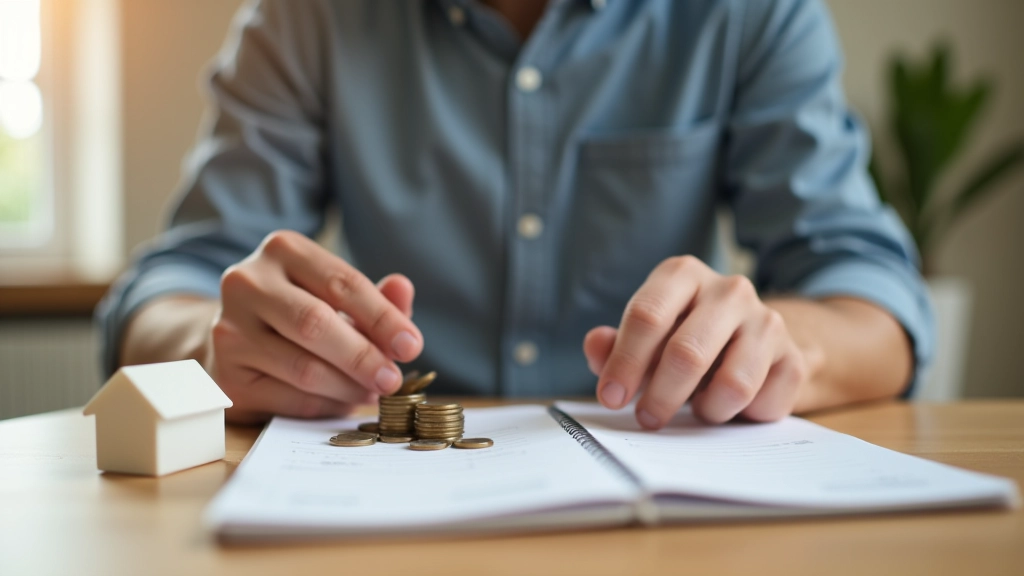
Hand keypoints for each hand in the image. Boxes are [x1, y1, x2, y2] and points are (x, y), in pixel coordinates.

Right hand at [205, 230, 423, 423]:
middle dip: (363, 356)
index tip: (411, 345)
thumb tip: (402, 289)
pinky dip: (325, 405)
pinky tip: (342, 401)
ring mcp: (229, 330)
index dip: (382, 317)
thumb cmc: (301, 311)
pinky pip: (289, 399)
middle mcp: (247, 283)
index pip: (341, 283)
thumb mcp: (338, 296)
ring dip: (348, 387)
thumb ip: (375, 297)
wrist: (237, 338)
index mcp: (283, 250)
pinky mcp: (226, 376)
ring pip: (303, 367)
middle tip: (392, 379)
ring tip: (373, 392)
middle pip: (315, 323)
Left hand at [583, 256, 808, 427]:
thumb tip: (596, 347)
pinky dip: (739, 416)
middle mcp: (729, 290)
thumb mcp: (643, 340)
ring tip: (696, 406)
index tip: (611, 398)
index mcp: (682, 275)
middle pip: (687, 352)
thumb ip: (614, 346)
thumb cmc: (681, 339)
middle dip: (660, 396)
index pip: (647, 316)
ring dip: (706, 410)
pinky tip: (728, 404)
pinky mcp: (792, 357)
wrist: (751, 344)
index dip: (624, 363)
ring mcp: (767, 321)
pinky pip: (761, 404)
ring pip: (732, 385)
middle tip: (647, 419)